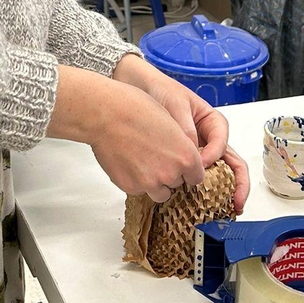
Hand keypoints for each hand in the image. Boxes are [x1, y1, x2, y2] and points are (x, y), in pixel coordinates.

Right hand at [48, 66, 204, 200]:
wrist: (107, 114)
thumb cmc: (136, 109)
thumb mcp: (172, 122)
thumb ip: (182, 146)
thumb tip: (181, 158)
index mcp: (187, 157)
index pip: (196, 177)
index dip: (187, 169)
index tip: (180, 164)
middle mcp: (171, 173)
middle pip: (177, 183)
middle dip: (170, 173)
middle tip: (156, 155)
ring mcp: (150, 183)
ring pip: (160, 192)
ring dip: (155, 182)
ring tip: (143, 161)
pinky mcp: (131, 187)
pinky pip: (139, 190)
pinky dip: (136, 180)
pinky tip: (129, 161)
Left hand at [113, 54, 250, 212]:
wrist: (138, 88)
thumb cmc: (160, 90)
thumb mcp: (175, 105)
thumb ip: (185, 128)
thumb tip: (193, 153)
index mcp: (212, 123)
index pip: (222, 144)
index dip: (213, 156)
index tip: (200, 163)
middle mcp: (209, 140)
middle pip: (231, 163)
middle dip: (238, 185)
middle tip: (237, 203)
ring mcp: (197, 152)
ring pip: (217, 174)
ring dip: (222, 192)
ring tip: (225, 209)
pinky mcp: (181, 161)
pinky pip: (193, 176)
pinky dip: (198, 189)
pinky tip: (194, 201)